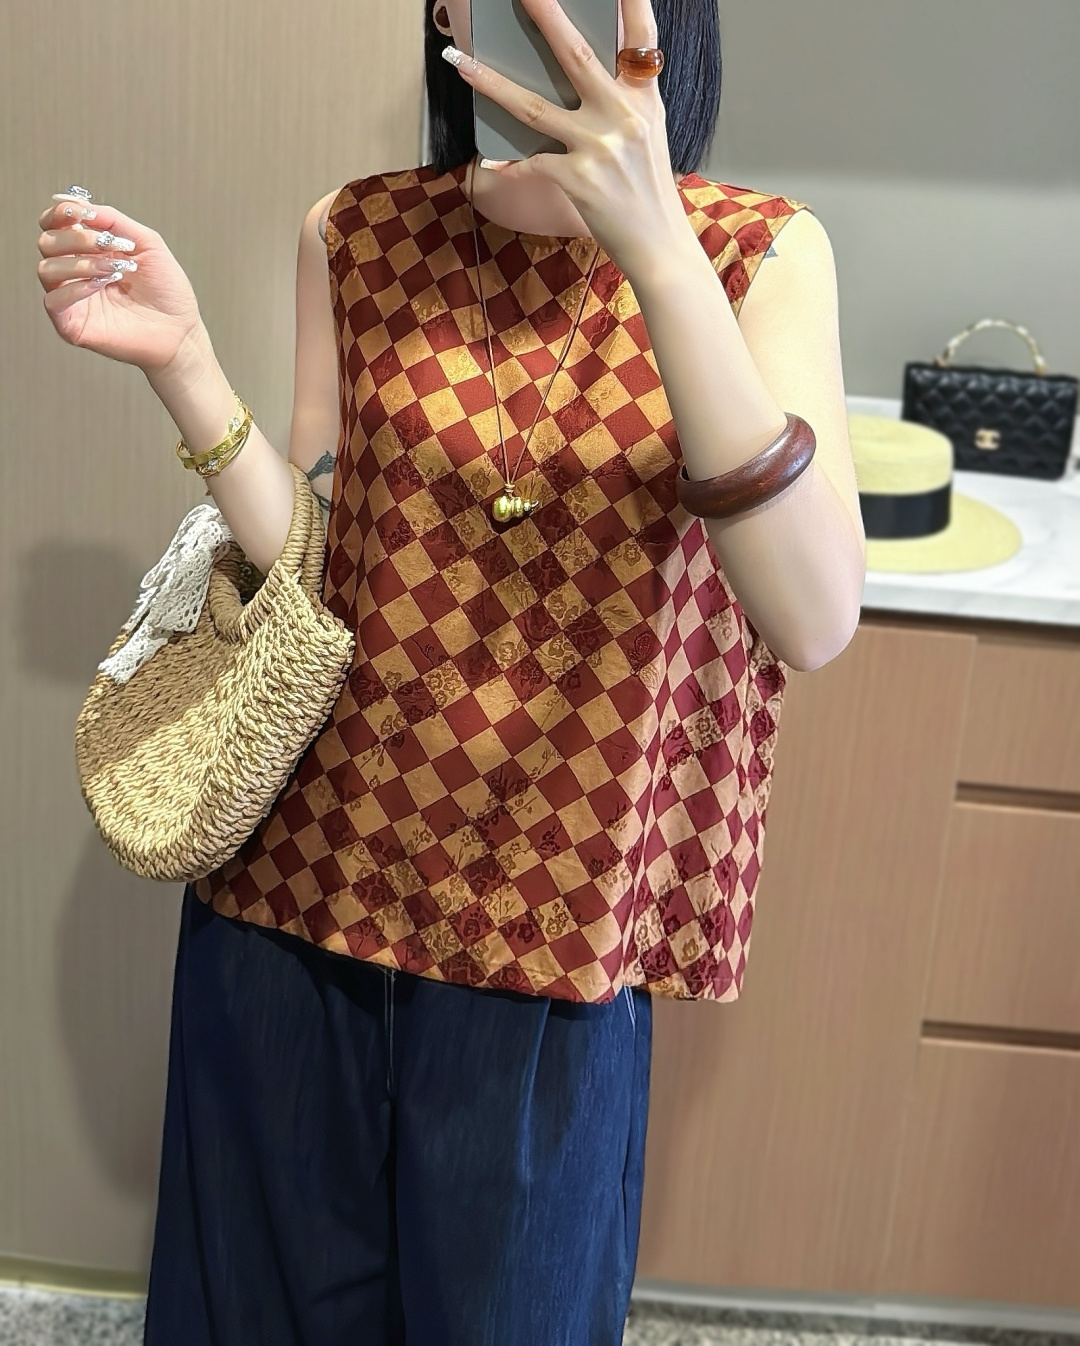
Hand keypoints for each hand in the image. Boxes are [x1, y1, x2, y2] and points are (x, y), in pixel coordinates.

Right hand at [36, 193, 203, 374]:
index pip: (54, 225)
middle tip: (108, 245)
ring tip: (114, 270)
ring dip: (81, 262)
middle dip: (77, 237)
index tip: (81, 212)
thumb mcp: (146, 242)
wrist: (181, 330)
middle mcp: (76, 272)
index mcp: (89, 251)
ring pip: (47, 269)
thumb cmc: (167, 292)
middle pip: (47, 242)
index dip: (60, 213)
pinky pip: (53, 301)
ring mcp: (73, 299)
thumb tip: (75, 202)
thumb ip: (112, 220)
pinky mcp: (72, 325)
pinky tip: (101, 285)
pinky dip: (75, 288)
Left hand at [444, 0, 688, 270]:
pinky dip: (508, 165)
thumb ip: (624, 100)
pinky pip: (529, 163)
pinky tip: (488, 162)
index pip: (641, 38)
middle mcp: (622, 116)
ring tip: (461, 63)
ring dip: (491, 83)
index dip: (631, 0)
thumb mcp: (649, 135)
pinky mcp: (577, 179)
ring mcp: (598, 147)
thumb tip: (584, 78)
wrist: (659, 247)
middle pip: (576, 55)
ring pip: (533, 107)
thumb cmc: (649, 192)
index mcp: (644, 100)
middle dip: (545, 15)